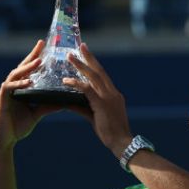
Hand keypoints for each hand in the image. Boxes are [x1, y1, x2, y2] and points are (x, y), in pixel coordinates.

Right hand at [0, 40, 61, 150]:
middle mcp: (13, 86)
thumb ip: (48, 105)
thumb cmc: (18, 126)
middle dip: (32, 55)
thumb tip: (64, 101)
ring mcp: (6, 92)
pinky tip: (28, 82)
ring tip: (39, 61)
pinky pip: (9, 88)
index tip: (46, 46)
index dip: (37, 57)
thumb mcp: (37, 113)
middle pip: (23, 67)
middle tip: (41, 43)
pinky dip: (19, 84)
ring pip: (16, 74)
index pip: (31, 69)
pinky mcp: (2, 99)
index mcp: (22, 88)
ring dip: (27, 68)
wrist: (4, 140)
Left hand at [63, 43, 132, 157]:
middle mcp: (112, 93)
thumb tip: (68, 102)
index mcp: (113, 95)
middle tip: (81, 45)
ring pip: (93, 76)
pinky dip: (76, 83)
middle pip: (99, 71)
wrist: (122, 143)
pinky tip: (66, 80)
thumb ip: (83, 107)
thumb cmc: (110, 133)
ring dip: (81, 65)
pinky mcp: (102, 104)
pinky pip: (87, 90)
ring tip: (70, 56)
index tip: (87, 54)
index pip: (103, 76)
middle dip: (89, 58)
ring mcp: (108, 97)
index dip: (94, 64)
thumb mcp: (95, 117)